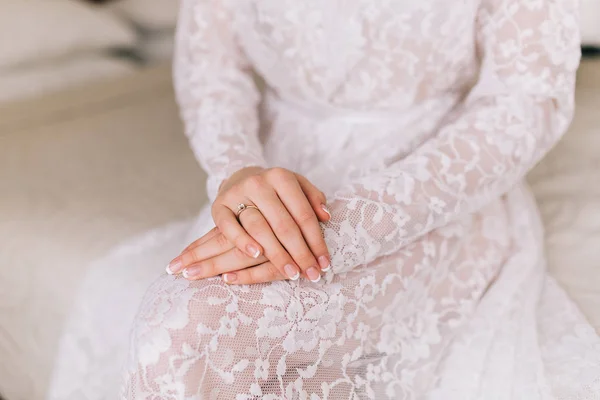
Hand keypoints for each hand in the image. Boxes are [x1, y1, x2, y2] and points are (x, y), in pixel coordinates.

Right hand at [167, 167, 331, 282]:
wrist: (240, 179)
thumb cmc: (276, 190)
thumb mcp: (297, 186)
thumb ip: (313, 198)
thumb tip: (325, 216)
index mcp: (282, 177)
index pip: (303, 214)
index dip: (316, 241)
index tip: (324, 264)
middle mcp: (259, 183)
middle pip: (284, 224)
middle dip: (300, 253)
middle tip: (311, 275)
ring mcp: (237, 194)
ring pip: (259, 227)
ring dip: (277, 254)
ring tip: (290, 273)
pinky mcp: (218, 206)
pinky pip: (229, 227)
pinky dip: (242, 241)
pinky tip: (256, 256)